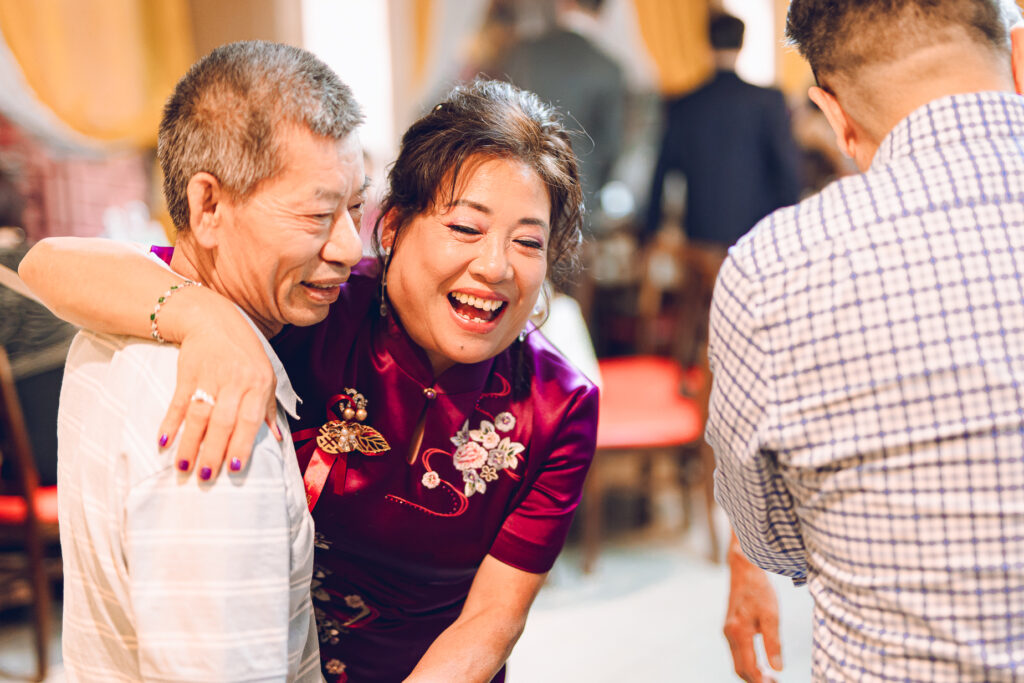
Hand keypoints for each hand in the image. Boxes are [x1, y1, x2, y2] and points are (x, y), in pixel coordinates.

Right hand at [157, 313, 278, 478]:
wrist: (213, 318)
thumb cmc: (245, 352)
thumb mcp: (265, 375)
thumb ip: (269, 408)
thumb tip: (276, 440)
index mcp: (258, 384)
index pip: (250, 420)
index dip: (241, 444)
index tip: (233, 469)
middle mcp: (235, 381)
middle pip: (223, 421)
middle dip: (213, 451)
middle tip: (206, 477)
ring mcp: (209, 376)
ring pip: (199, 415)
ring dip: (189, 443)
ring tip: (183, 468)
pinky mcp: (187, 373)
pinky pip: (178, 401)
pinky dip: (170, 422)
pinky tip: (163, 442)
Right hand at [724, 536, 782, 682]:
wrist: (744, 568)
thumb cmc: (760, 589)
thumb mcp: (772, 615)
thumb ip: (773, 643)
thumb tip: (777, 669)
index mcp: (739, 632)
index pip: (748, 668)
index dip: (760, 682)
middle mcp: (729, 633)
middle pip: (739, 668)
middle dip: (755, 680)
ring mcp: (727, 630)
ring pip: (737, 661)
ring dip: (752, 672)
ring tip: (771, 677)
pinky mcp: (730, 626)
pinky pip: (736, 651)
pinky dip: (748, 662)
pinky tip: (761, 661)